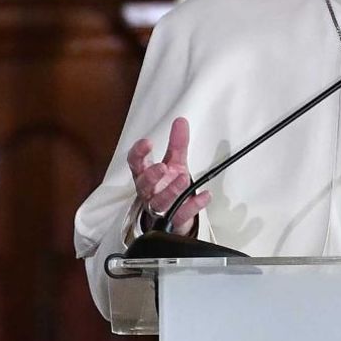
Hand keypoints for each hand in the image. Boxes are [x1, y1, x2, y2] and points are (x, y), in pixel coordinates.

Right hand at [126, 117, 210, 235]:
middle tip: (162, 167)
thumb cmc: (167, 185)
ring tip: (183, 179)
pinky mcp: (174, 219)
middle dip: (151, 176)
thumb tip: (181, 121)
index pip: (135, 163)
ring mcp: (160, 207)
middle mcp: (149, 192)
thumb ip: (177, 143)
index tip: (147, 142)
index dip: (138, 153)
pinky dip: (194, 205)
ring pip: (160, 202)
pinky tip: (205, 196)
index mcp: (145, 175)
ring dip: (171, 191)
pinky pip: (182, 214)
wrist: (172, 214)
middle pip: (144, 185)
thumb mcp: (174, 162)